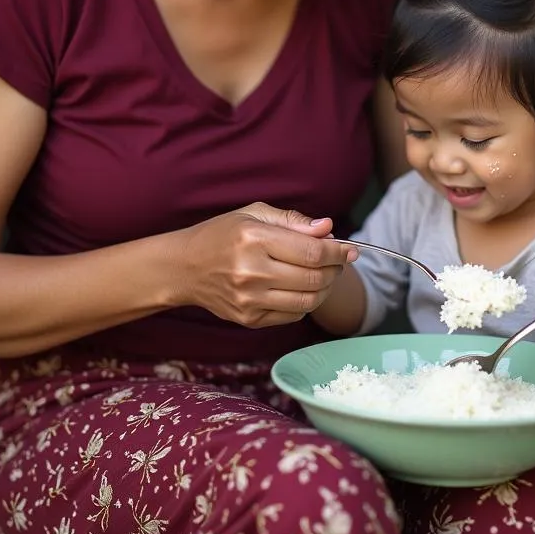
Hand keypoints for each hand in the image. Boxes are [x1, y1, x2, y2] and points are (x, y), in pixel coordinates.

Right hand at [176, 203, 356, 328]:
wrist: (184, 268)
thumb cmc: (221, 235)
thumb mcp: (254, 214)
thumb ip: (294, 221)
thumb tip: (328, 228)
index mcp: (254, 239)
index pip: (311, 252)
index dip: (338, 251)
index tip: (350, 248)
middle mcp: (251, 272)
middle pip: (314, 278)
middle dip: (336, 269)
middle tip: (339, 260)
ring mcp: (249, 300)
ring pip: (308, 301)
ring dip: (325, 288)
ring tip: (323, 274)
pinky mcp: (248, 320)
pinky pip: (293, 315)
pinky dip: (306, 302)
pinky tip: (300, 287)